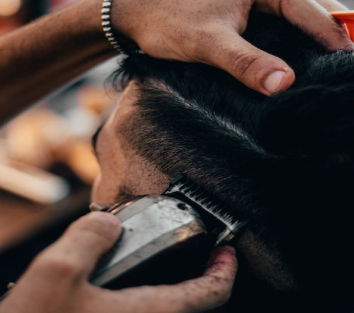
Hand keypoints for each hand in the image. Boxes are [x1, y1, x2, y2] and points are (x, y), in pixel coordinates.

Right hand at [0, 212, 236, 312]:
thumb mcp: (57, 274)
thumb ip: (89, 238)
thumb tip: (108, 223)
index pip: (210, 293)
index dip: (225, 269)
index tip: (228, 251)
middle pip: (192, 305)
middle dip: (198, 277)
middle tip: (195, 254)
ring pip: (165, 310)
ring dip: (171, 287)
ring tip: (158, 263)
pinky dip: (143, 298)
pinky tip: (116, 285)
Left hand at [111, 0, 352, 95]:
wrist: (138, 15)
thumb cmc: (168, 20)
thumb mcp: (208, 42)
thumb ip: (245, 61)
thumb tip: (283, 83)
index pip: (306, 9)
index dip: (329, 35)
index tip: (346, 59)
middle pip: (303, 12)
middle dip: (323, 37)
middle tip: (340, 65)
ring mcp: (249, 4)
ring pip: (287, 23)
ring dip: (304, 44)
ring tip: (321, 67)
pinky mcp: (239, 18)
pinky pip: (268, 32)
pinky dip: (280, 48)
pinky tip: (285, 65)